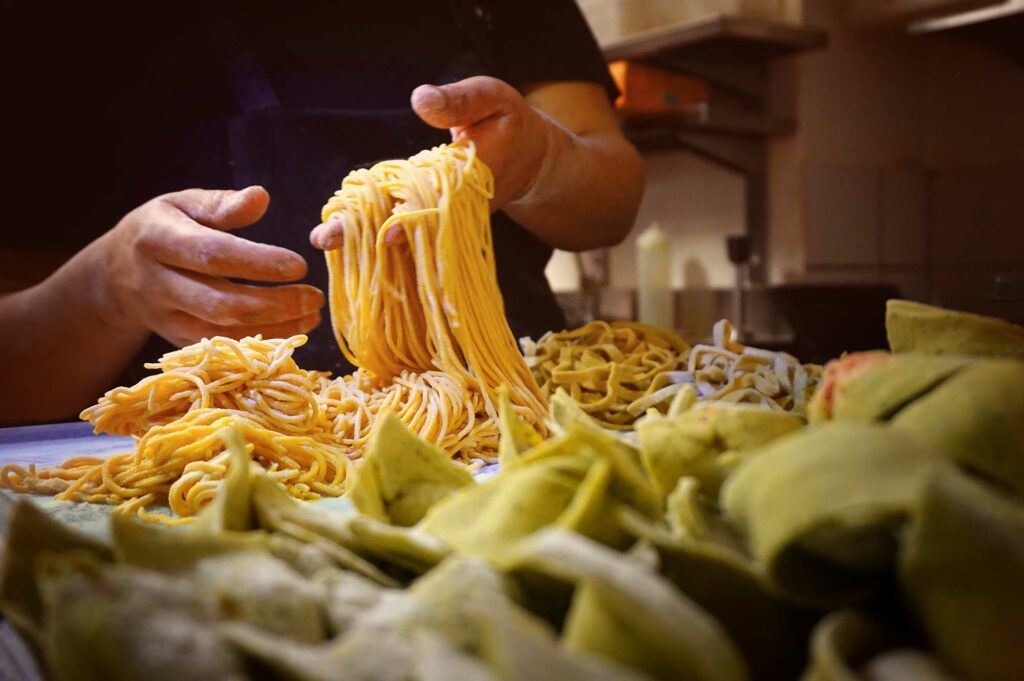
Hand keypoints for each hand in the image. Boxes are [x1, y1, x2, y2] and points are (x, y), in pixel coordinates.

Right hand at [96, 187, 323, 346]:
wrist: (114, 274)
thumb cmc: (161, 229)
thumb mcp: (182, 204)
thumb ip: (222, 204)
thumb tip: (261, 197)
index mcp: (156, 240)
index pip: (212, 255)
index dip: (258, 262)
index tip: (300, 265)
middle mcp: (156, 284)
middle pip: (220, 302)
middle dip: (274, 304)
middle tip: (315, 296)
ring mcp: (164, 318)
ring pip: (222, 332)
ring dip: (273, 329)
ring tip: (312, 315)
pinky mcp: (175, 341)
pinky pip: (221, 348)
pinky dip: (259, 343)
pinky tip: (292, 331)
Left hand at [310, 76, 554, 251]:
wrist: (527, 159)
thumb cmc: (508, 123)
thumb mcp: (493, 100)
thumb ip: (460, 101)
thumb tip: (420, 99)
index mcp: (468, 179)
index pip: (435, 202)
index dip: (410, 217)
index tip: (386, 231)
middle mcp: (451, 206)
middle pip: (407, 224)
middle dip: (367, 233)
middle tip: (326, 240)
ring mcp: (440, 216)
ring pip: (399, 230)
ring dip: (360, 237)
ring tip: (322, 241)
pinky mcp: (430, 217)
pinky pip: (399, 225)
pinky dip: (369, 230)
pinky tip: (337, 234)